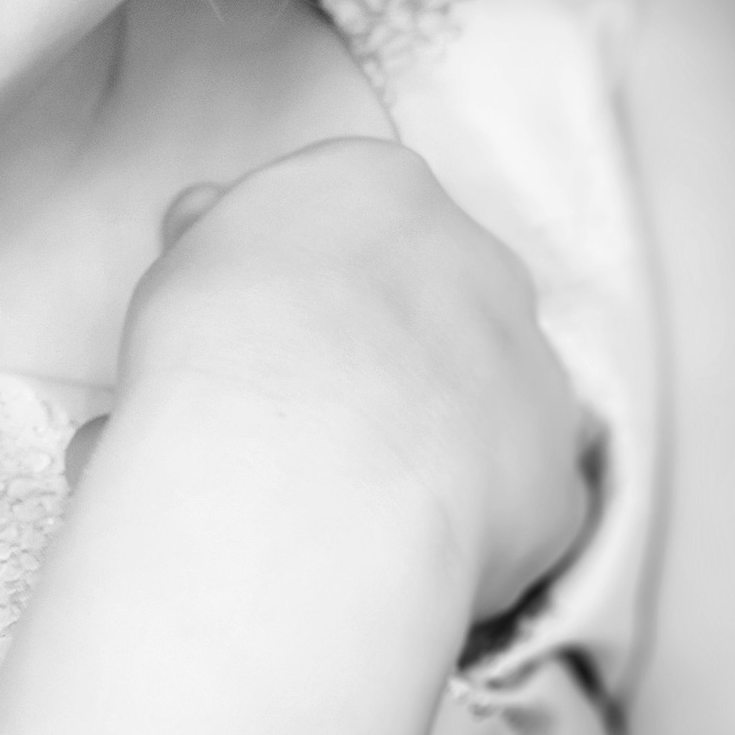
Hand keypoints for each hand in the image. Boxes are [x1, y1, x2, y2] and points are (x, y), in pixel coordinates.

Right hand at [118, 140, 587, 622]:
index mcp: (382, 187)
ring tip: (344, 496)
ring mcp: (533, 368)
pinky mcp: (557, 474)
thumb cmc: (222, 357)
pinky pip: (513, 497)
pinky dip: (466, 520)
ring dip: (430, 433)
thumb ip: (212, 238)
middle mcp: (480, 260)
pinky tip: (394, 547)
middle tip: (305, 415)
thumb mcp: (177, 268)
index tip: (257, 331)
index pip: (348, 212)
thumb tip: (209, 216)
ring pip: (483, 398)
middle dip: (380, 348)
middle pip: (432, 297)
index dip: (298, 279)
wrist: (298, 478)